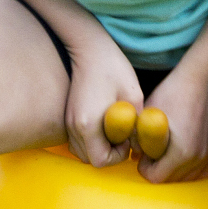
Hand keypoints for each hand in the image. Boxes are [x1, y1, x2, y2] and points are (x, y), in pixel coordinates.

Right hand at [63, 35, 143, 167]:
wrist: (90, 48)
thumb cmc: (113, 68)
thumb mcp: (133, 96)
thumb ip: (136, 124)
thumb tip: (140, 145)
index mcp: (88, 124)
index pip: (100, 160)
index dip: (117, 156)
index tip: (127, 138)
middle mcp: (73, 126)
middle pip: (88, 158)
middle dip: (107, 153)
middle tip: (121, 135)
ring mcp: (67, 120)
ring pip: (80, 150)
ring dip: (97, 147)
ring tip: (112, 129)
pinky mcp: (67, 114)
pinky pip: (77, 139)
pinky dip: (89, 139)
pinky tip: (102, 123)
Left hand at [134, 66, 207, 184]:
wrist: (196, 80)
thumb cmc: (171, 93)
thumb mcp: (147, 114)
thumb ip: (137, 137)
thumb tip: (134, 154)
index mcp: (181, 152)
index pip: (156, 177)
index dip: (144, 168)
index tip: (142, 155)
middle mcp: (197, 157)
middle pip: (171, 180)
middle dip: (157, 169)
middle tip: (151, 153)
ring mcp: (207, 155)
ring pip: (185, 178)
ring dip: (172, 170)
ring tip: (164, 152)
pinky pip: (200, 172)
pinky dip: (188, 169)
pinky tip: (180, 156)